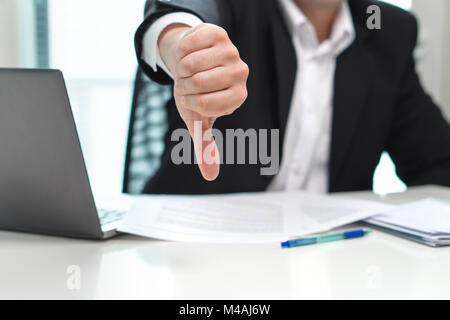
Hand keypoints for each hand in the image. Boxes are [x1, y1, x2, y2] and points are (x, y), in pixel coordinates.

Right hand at [158, 23, 248, 180]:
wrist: (190, 62)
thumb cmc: (195, 94)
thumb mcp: (198, 120)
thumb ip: (205, 147)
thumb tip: (211, 177)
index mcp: (238, 98)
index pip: (203, 104)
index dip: (188, 101)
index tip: (193, 98)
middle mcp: (241, 73)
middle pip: (197, 83)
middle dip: (183, 85)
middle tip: (190, 82)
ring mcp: (231, 51)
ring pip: (191, 63)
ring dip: (180, 67)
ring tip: (189, 68)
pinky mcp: (218, 33)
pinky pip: (188, 44)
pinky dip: (180, 50)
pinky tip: (190, 52)